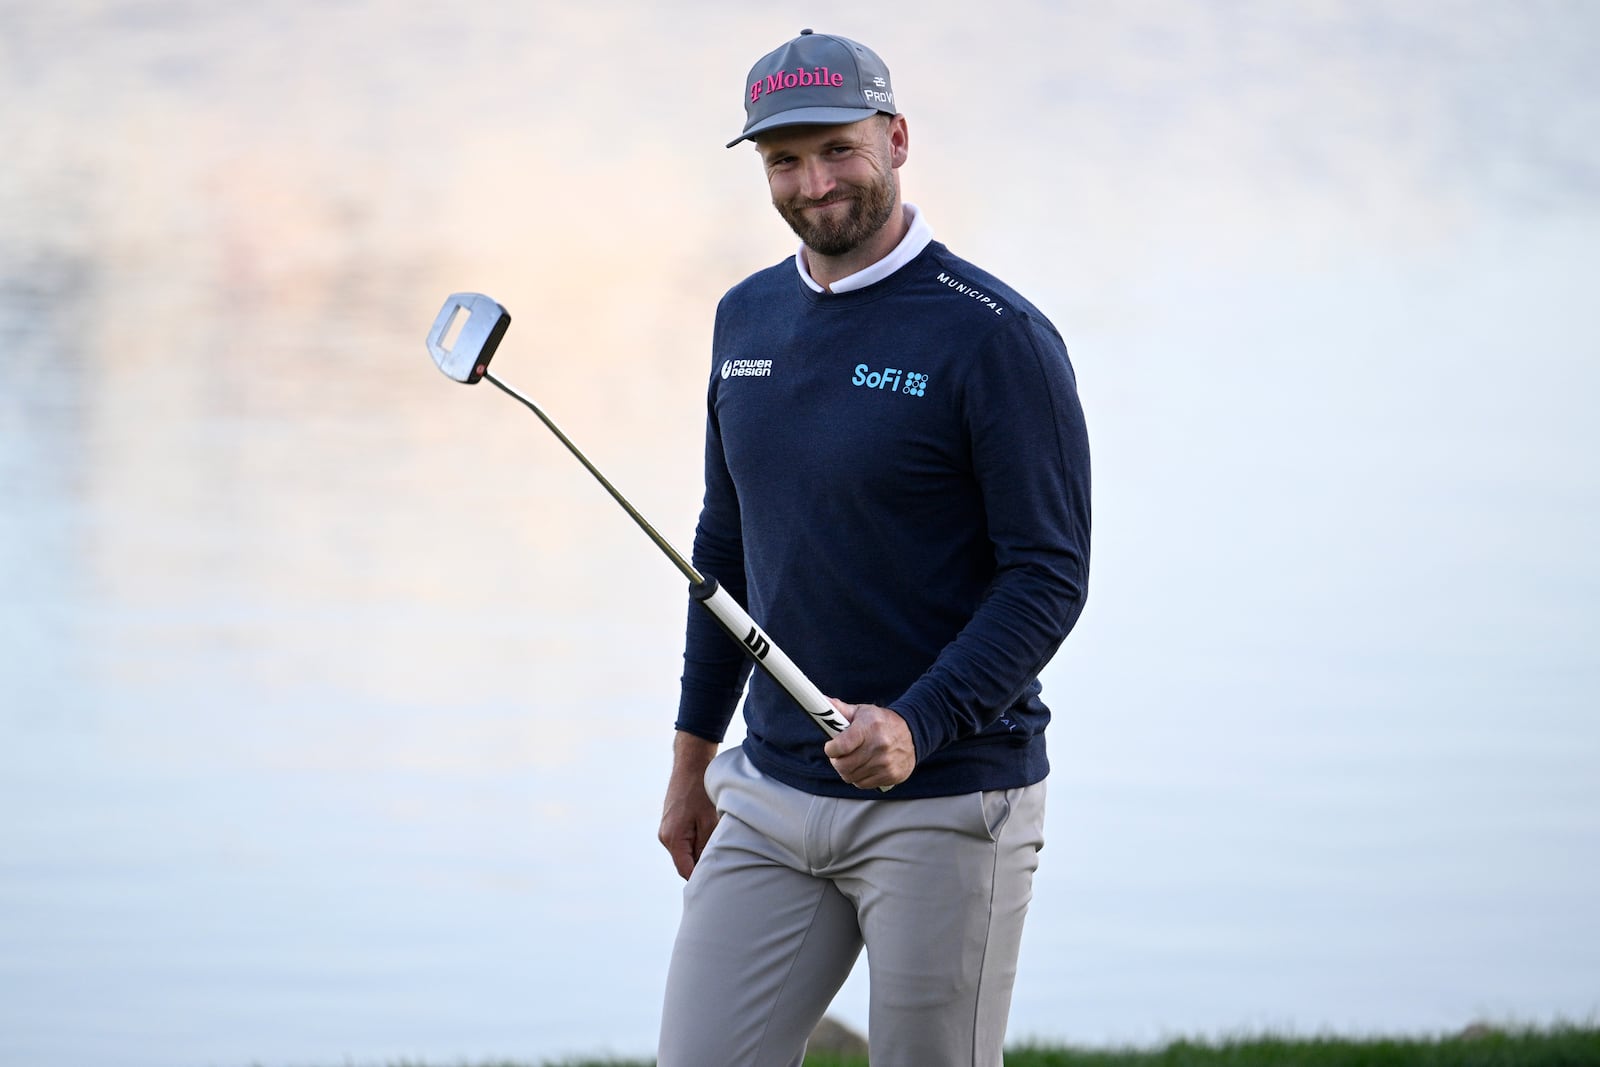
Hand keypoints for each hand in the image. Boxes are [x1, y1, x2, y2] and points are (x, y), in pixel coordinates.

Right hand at [658, 732, 719, 879]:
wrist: (690, 765)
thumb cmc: (700, 792)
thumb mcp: (709, 822)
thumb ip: (706, 848)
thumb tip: (706, 869)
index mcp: (672, 838)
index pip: (685, 870)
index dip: (701, 879)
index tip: (718, 882)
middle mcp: (665, 837)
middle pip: (685, 863)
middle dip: (702, 864)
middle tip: (725, 863)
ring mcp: (666, 830)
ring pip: (686, 852)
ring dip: (700, 851)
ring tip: (719, 843)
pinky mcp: (671, 824)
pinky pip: (685, 841)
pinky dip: (697, 841)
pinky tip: (710, 833)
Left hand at [823, 700, 916, 789]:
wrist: (913, 733)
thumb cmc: (882, 722)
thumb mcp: (862, 712)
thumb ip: (840, 710)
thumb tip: (822, 701)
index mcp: (869, 728)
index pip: (841, 746)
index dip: (831, 749)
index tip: (831, 747)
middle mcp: (879, 746)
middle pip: (843, 766)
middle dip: (837, 761)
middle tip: (839, 756)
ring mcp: (886, 763)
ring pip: (851, 777)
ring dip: (847, 771)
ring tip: (853, 760)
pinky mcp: (892, 775)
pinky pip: (863, 784)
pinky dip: (859, 778)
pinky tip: (864, 767)